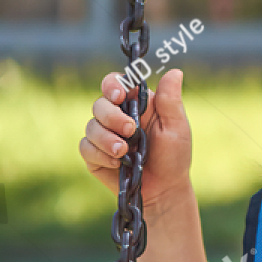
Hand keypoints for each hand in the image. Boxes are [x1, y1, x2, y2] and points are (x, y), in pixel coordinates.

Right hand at [80, 68, 193, 210]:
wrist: (164, 189)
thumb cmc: (174, 156)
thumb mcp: (176, 127)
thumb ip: (171, 100)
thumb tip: (175, 71)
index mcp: (136, 103)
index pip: (115, 84)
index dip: (112, 85)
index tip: (119, 95)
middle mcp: (117, 116)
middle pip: (99, 104)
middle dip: (112, 116)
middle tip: (130, 130)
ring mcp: (104, 135)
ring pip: (90, 126)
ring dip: (106, 139)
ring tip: (124, 152)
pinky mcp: (95, 155)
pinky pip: (85, 147)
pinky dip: (100, 155)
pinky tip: (118, 164)